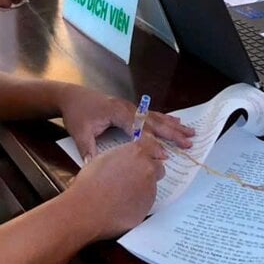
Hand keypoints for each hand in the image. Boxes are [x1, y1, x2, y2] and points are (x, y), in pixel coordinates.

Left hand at [58, 85, 193, 159]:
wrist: (72, 96)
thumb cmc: (77, 113)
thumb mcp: (79, 132)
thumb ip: (88, 149)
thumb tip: (94, 167)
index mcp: (117, 113)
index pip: (138, 130)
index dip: (151, 143)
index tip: (164, 155)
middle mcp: (128, 108)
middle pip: (153, 121)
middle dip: (171, 133)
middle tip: (188, 142)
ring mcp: (131, 107)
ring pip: (156, 117)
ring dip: (173, 125)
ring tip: (191, 132)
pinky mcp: (130, 109)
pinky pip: (151, 114)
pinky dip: (165, 119)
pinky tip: (176, 122)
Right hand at [69, 138, 167, 237]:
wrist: (88, 209)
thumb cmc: (90, 184)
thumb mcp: (103, 159)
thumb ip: (122, 157)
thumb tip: (125, 160)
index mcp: (136, 152)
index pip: (152, 146)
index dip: (150, 152)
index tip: (149, 155)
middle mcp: (147, 168)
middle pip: (157, 167)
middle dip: (148, 171)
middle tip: (132, 177)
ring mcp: (150, 188)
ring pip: (152, 186)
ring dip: (142, 187)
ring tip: (122, 193)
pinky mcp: (148, 206)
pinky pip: (146, 201)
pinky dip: (139, 202)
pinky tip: (123, 204)